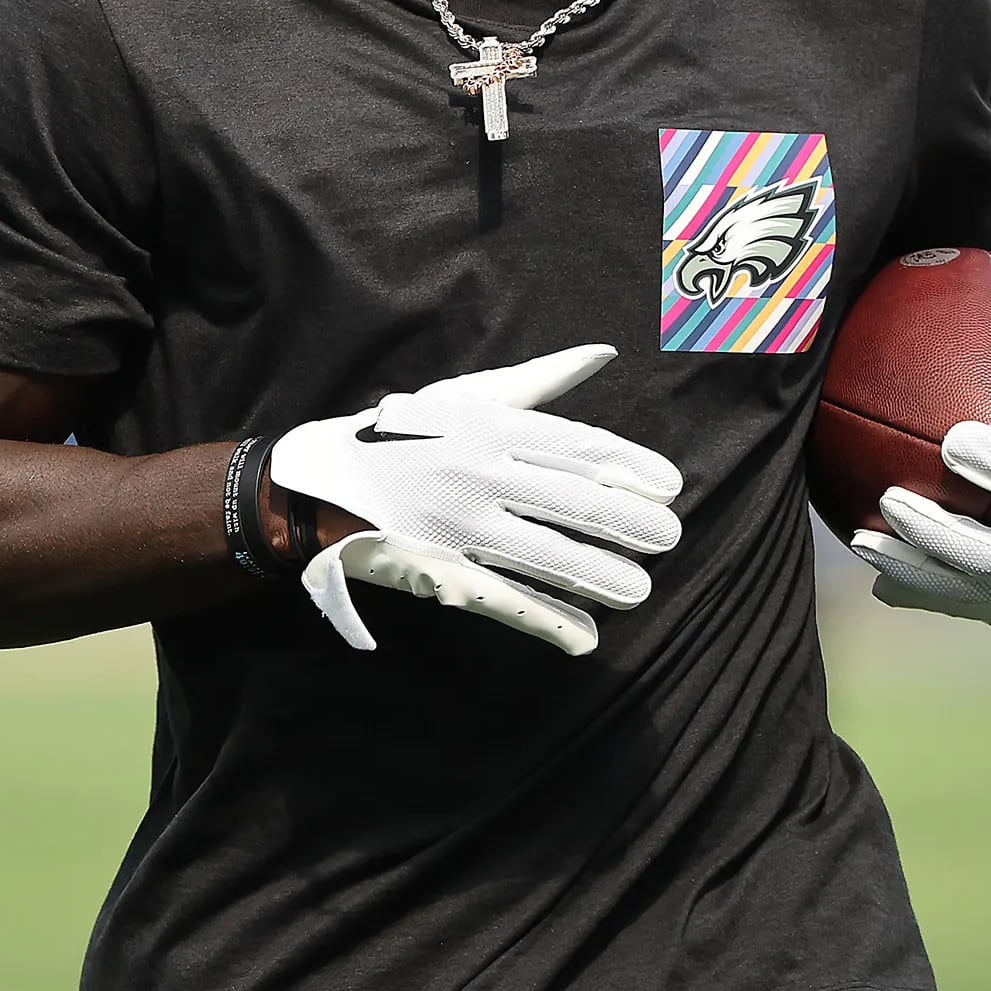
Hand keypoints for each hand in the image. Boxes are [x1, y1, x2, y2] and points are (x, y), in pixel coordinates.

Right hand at [269, 346, 682, 656]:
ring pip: (548, 555)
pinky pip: (506, 598)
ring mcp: (461, 527)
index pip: (579, 448)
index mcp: (490, 427)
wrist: (319, 486)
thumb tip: (602, 353)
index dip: (631, 468)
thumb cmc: (403, 436)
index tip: (671, 487)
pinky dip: (548, 621)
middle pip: (574, 502)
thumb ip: (540, 380)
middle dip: (630, 524)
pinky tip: (585, 636)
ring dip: (601, 576)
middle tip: (670, 539)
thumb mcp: (465, 396)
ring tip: (638, 589)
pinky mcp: (441, 571)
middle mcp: (480, 473)